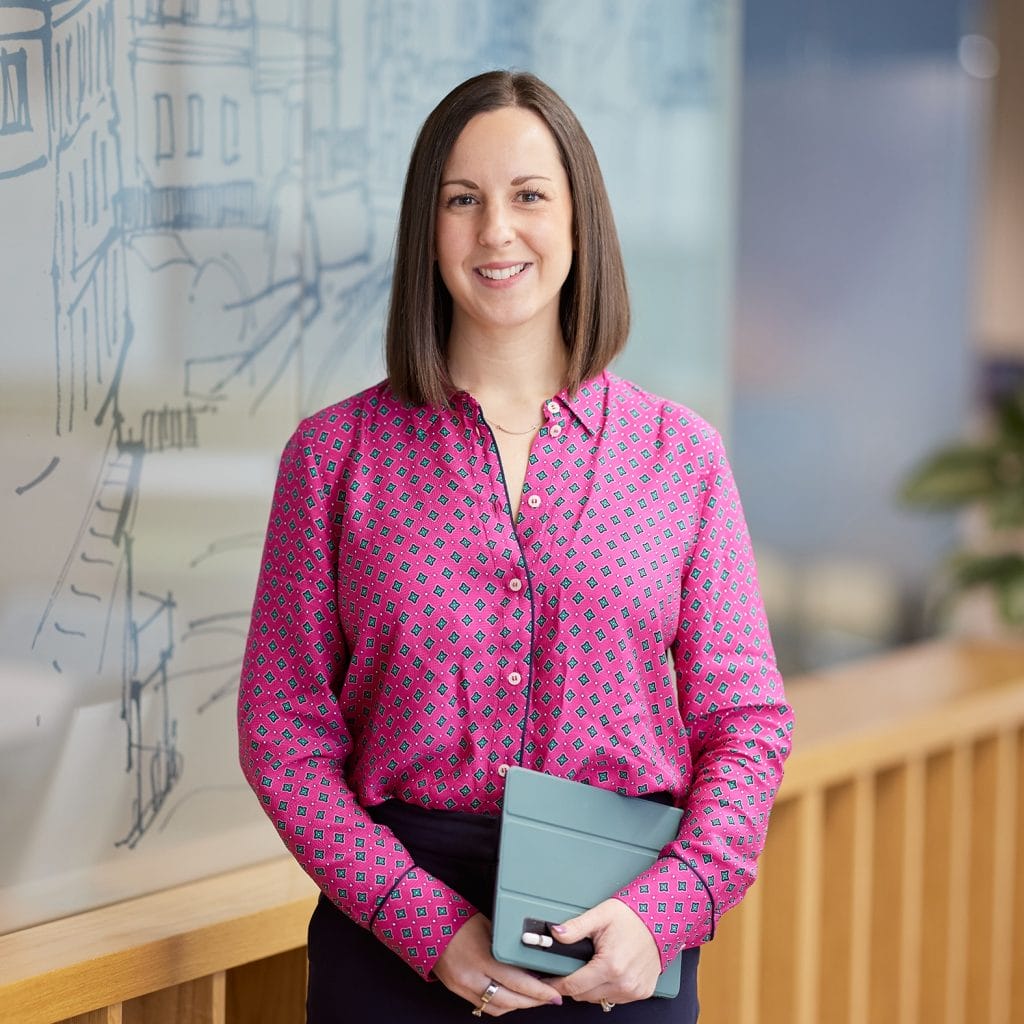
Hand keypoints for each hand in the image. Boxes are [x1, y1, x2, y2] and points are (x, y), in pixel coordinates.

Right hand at [433, 913, 563, 1014]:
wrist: (427, 924)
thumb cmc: (460, 920)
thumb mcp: (489, 929)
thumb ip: (506, 948)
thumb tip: (529, 962)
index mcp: (482, 958)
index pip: (518, 982)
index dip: (540, 991)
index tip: (555, 995)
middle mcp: (472, 978)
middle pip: (510, 1000)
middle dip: (534, 1002)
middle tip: (551, 999)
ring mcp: (463, 987)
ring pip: (498, 1008)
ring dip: (518, 1005)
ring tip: (534, 998)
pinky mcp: (457, 990)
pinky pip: (484, 1005)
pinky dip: (501, 1004)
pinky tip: (512, 997)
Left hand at [548, 899, 661, 1005]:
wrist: (660, 919)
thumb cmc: (632, 916)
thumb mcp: (600, 916)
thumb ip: (575, 927)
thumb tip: (556, 933)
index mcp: (610, 965)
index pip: (573, 985)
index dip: (557, 983)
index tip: (549, 979)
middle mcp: (623, 982)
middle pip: (584, 996)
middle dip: (573, 983)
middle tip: (572, 966)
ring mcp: (634, 990)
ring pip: (599, 999)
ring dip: (591, 987)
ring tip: (593, 966)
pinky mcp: (642, 992)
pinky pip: (616, 998)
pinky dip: (608, 989)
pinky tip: (609, 972)